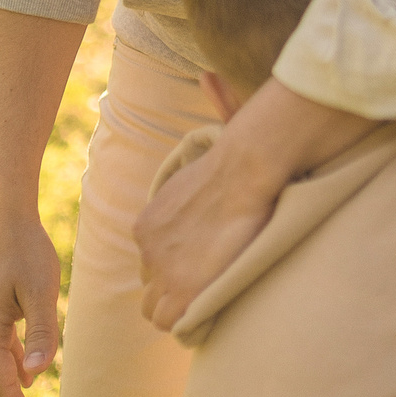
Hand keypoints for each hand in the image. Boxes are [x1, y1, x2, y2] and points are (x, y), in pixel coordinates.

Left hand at [134, 80, 377, 329]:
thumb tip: (207, 73)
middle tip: (203, 291)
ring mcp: (161, 269)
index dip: (173, 268)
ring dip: (180, 312)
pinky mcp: (183, 288)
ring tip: (208, 307)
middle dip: (170, 294)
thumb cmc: (243, 151)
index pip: (150, 260)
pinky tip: (213, 314)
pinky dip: (192, 323)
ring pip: (157, 311)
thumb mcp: (217, 135)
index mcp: (149, 220)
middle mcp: (147, 247)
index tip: (199, 267)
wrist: (248, 168)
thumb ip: (212, 109)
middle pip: (148, 289)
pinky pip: (176, 321)